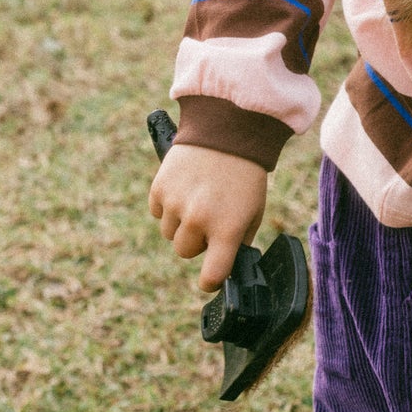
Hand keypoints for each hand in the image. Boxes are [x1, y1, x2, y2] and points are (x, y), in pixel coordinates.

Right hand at [149, 143, 267, 290]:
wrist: (228, 131)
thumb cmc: (246, 175)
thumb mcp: (254, 211)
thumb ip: (239, 239)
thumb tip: (225, 261)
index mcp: (227, 229)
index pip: (212, 275)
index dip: (210, 281)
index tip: (211, 279)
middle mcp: (199, 220)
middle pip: (185, 252)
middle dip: (196, 241)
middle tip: (210, 219)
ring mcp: (176, 204)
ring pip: (170, 233)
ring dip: (181, 223)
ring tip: (198, 197)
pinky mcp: (160, 188)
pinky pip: (157, 212)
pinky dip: (167, 205)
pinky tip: (184, 187)